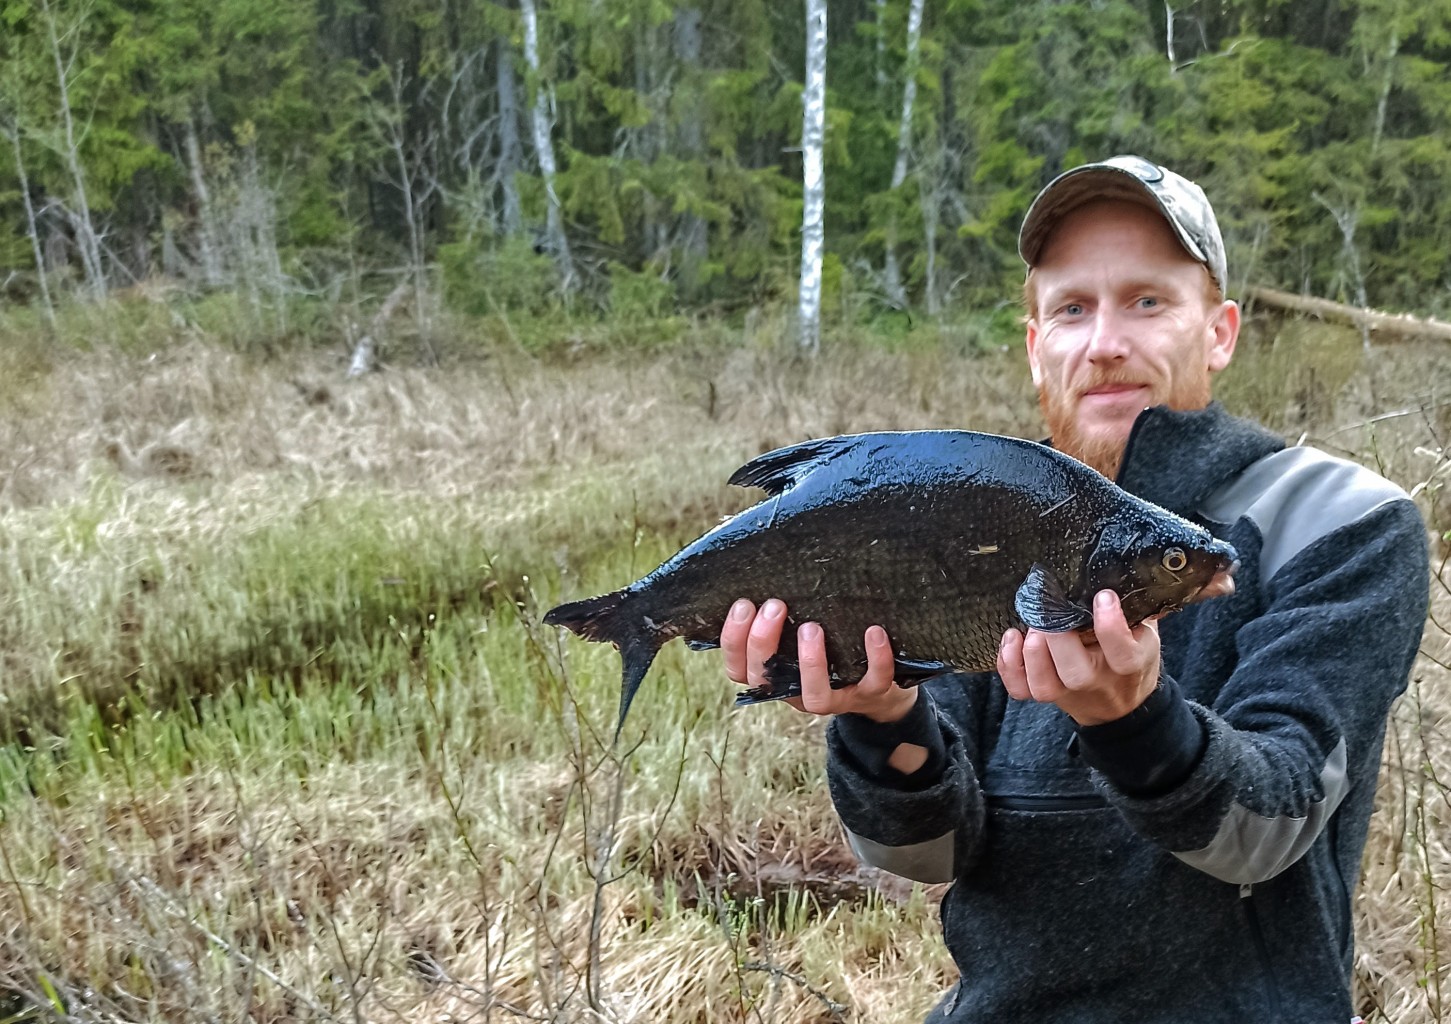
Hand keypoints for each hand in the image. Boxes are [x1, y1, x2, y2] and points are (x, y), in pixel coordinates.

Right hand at [720, 598, 916, 723]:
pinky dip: (875, 658)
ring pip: (814, 696)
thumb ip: (780, 614)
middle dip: (764, 642)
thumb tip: (763, 565)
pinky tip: (873, 630)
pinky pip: (873, 682)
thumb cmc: (826, 647)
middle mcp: (796, 692)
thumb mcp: (796, 633)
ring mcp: (834, 696)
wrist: (875, 686)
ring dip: (811, 662)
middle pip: (766, 679)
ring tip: (812, 627)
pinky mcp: (870, 694)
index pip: (738, 668)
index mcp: (773, 676)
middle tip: (775, 606)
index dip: (734, 640)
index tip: (743, 604)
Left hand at [996, 589, 1160, 725]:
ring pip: (1045, 686)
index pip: (1123, 653)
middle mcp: (1097, 681)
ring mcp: (1069, 692)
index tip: (1103, 595)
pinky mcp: (1047, 694)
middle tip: (1050, 608)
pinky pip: (1021, 690)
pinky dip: (1009, 666)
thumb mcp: (1144, 630)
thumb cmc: (1130, 651)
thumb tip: (1130, 570)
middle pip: (1076, 672)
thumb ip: (1138, 607)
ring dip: (1032, 653)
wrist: (1121, 699)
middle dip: (1057, 636)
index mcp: (1130, 665)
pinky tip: (1012, 638)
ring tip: (1030, 626)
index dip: (1111, 625)